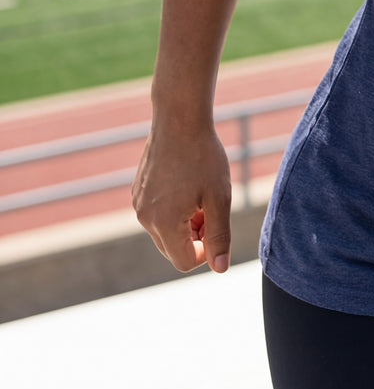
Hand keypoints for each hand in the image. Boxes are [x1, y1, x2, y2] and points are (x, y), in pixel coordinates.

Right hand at [131, 121, 232, 272]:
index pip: (185, 262)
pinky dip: (174, 208)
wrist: (179, 119)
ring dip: (185, 222)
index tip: (217, 225)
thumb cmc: (204, 156)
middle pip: (173, 249)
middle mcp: (144, 218)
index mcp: (163, 223)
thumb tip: (220, 269)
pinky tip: (187, 181)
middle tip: (211, 205)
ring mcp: (137, 204)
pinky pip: (157, 213)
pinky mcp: (138, 191)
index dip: (207, 251)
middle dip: (195, 236)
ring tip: (200, 192)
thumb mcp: (219, 197)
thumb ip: (220, 235)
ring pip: (165, 231)